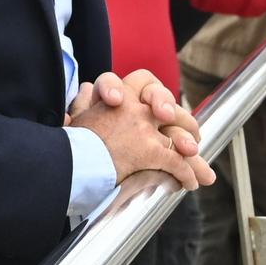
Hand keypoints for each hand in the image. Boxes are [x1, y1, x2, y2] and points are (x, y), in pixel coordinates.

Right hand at [68, 71, 214, 187]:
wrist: (67, 163)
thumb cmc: (68, 145)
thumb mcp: (76, 117)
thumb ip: (84, 102)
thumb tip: (85, 87)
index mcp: (117, 94)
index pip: (143, 81)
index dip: (156, 93)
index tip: (163, 111)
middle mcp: (134, 107)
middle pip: (169, 107)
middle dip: (184, 121)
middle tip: (193, 136)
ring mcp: (144, 128)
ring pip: (178, 137)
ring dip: (191, 153)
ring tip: (198, 165)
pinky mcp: (151, 151)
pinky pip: (177, 161)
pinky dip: (186, 174)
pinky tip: (188, 184)